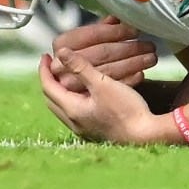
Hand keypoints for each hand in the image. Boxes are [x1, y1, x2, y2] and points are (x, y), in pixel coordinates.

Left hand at [38, 48, 159, 143]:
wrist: (144, 136)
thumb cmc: (126, 109)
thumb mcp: (103, 84)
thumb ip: (81, 67)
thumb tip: (61, 52)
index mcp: (72, 109)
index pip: (48, 87)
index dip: (44, 70)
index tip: (46, 55)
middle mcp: (73, 121)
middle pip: (52, 99)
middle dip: (50, 81)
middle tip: (54, 66)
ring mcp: (83, 129)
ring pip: (62, 107)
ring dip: (60, 92)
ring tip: (67, 78)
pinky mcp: (93, 131)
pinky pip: (73, 113)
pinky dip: (72, 100)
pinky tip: (84, 94)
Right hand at [51, 16, 158, 87]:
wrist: (75, 95)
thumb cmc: (82, 56)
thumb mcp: (86, 40)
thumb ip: (100, 28)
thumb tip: (117, 17)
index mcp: (61, 43)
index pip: (92, 35)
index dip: (116, 32)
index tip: (134, 31)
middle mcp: (61, 65)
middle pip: (102, 53)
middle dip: (129, 49)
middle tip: (150, 46)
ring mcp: (71, 85)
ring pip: (109, 71)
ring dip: (134, 63)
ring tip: (151, 58)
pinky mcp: (83, 102)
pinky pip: (109, 88)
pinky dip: (128, 79)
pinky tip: (141, 73)